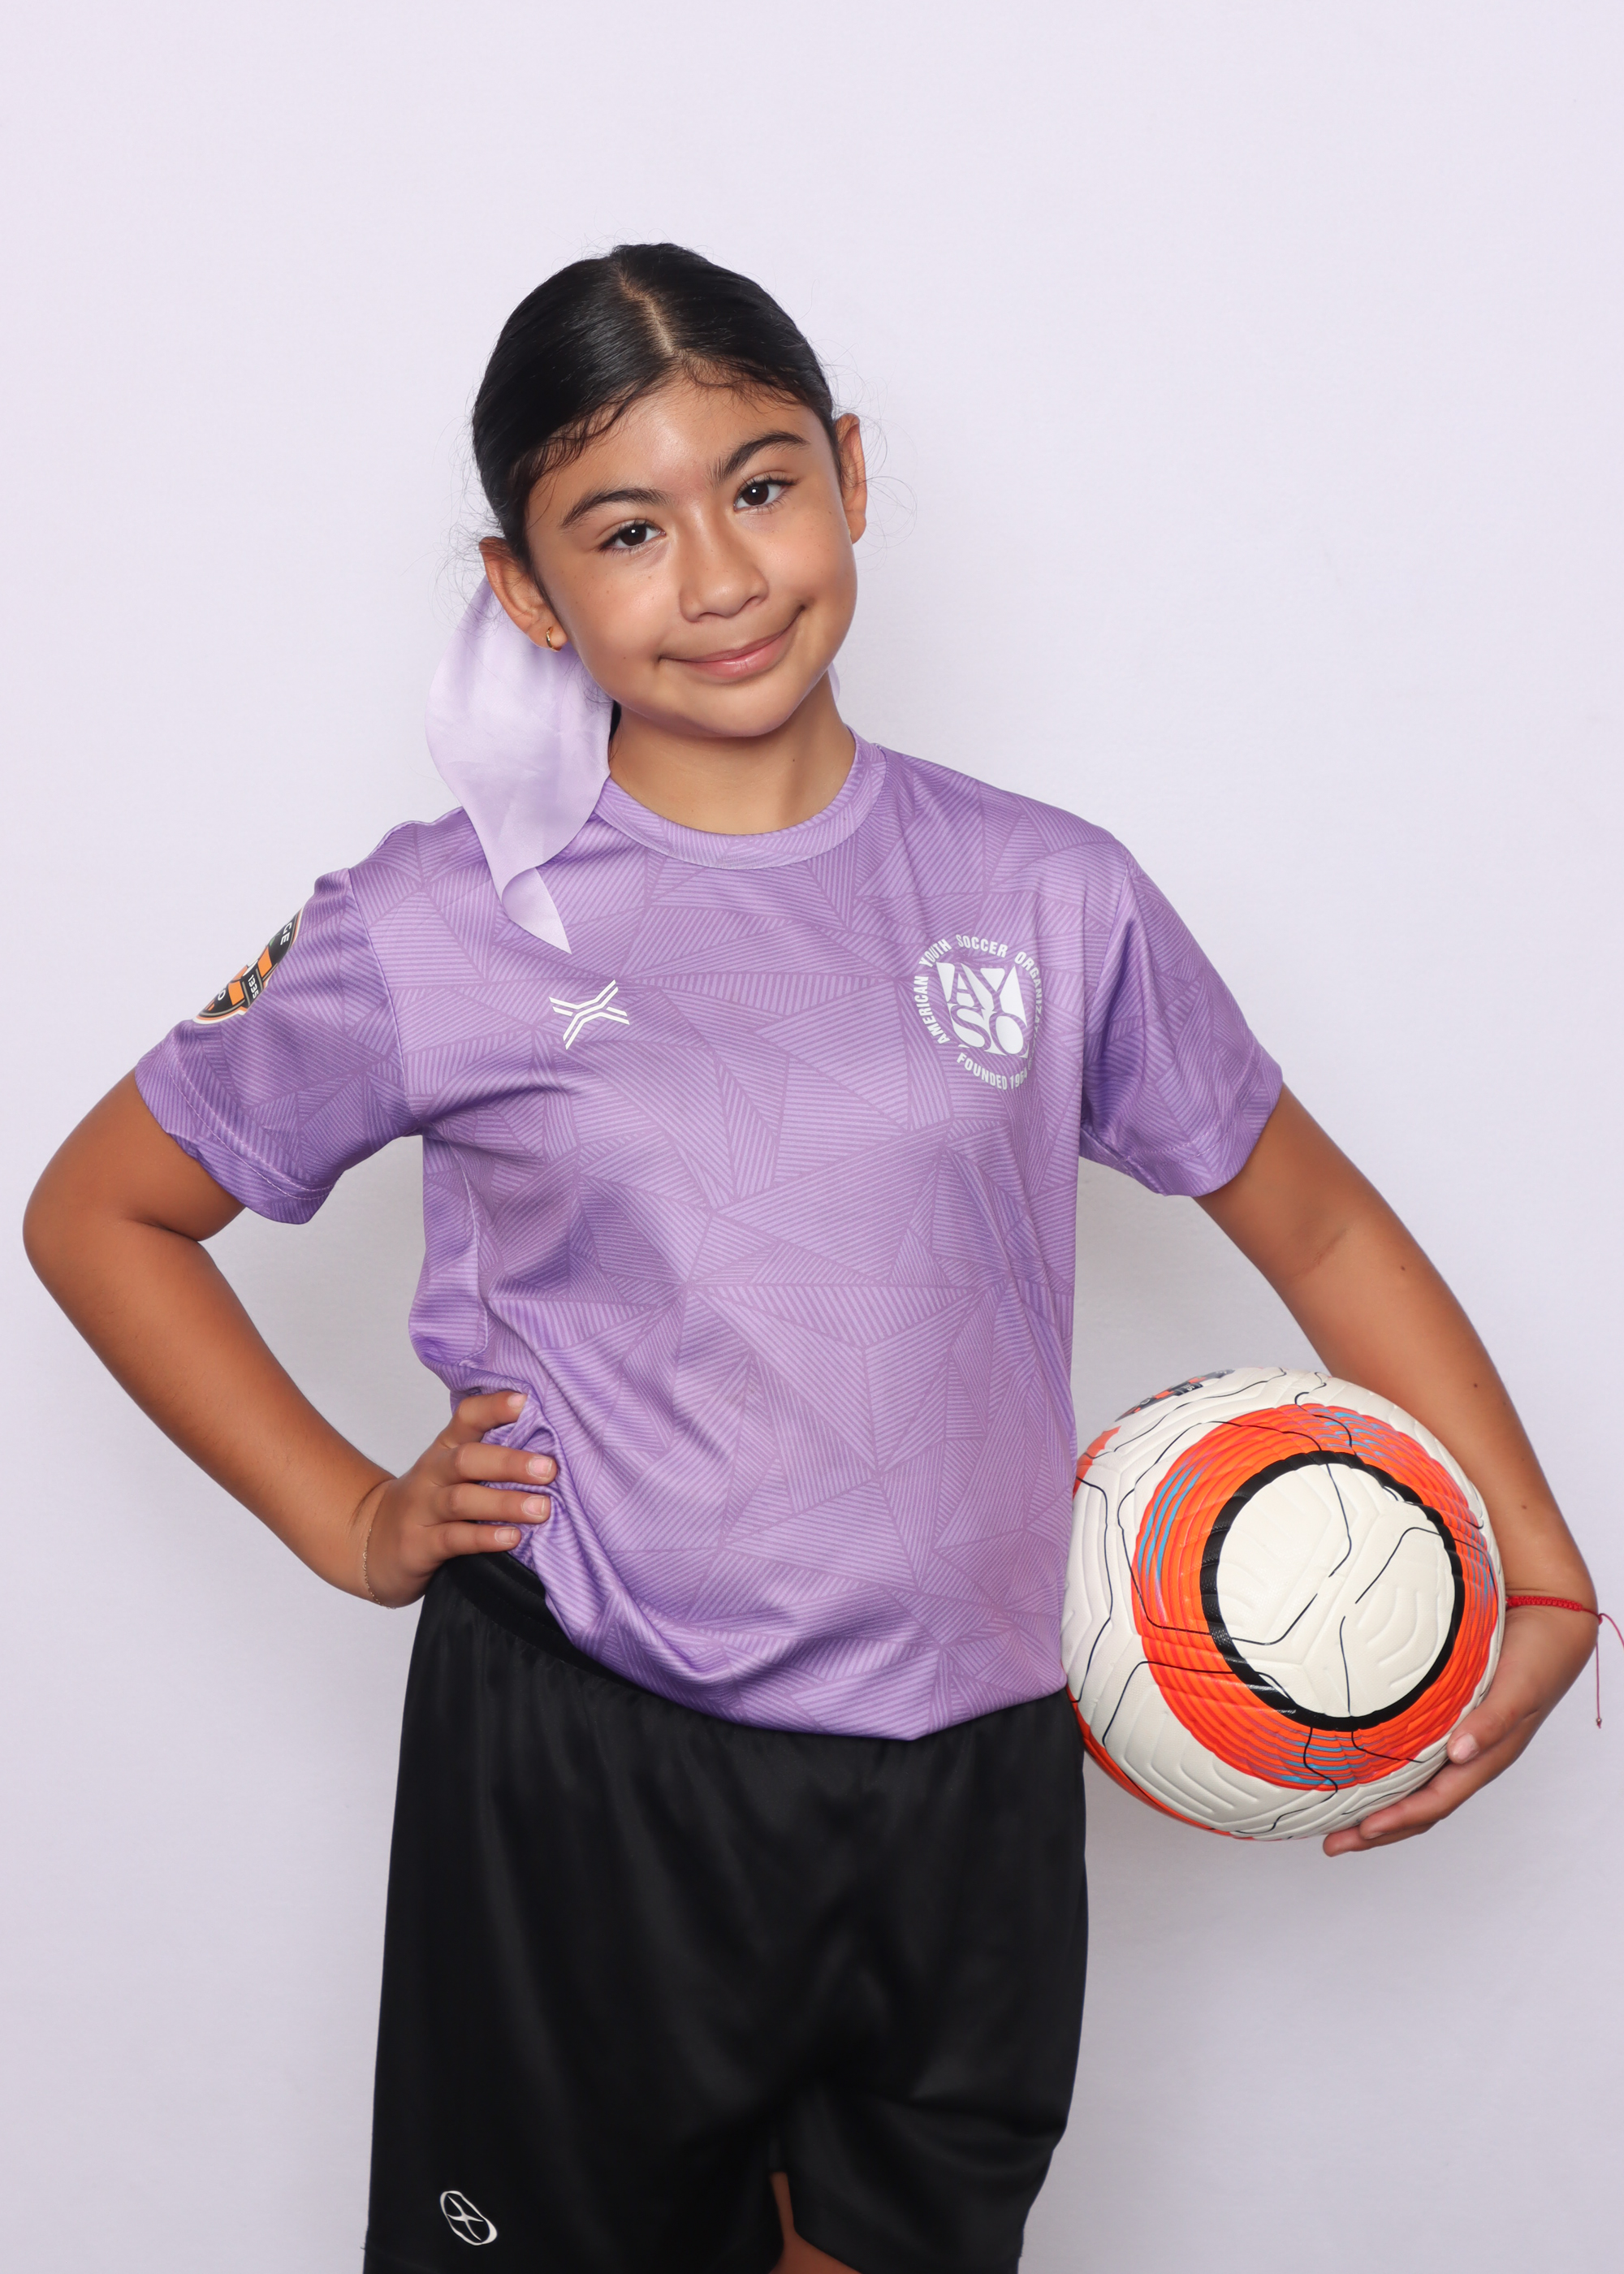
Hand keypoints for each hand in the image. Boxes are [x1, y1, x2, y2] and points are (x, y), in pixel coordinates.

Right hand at [351, 1392, 553, 1607]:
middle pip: (466, 1459)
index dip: (493, 1408)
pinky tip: (511, 1538)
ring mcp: (422, 1510)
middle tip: (549, 1468)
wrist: (371, 1542)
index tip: (525, 1401)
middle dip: (509, 1462)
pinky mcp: (419, 1545)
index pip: (466, 1418)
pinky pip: (453, 1539)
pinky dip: (484, 1537)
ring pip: (462, 1500)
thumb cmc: (428, 1503)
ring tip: (542, 1508)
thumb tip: (553, 1451)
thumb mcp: (451, 1474)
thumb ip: (491, 1459)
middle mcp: (432, 1475)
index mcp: (444, 1451)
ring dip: (505, 1502)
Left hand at [1321, 1601, 1597, 1855]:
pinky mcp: (1448, 1721)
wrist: (1548, 1623)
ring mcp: (1457, 1742)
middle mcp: (1468, 1758)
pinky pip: (1413, 1758)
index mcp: (1485, 1758)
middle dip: (1377, 1831)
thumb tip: (1461, 1754)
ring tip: (1337, 1822)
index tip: (1362, 1830)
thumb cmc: (1537, 1658)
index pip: (1436, 1801)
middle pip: (1419, 1808)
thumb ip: (1492, 1722)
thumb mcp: (1518, 1690)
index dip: (1400, 1819)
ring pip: (1414, 1788)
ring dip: (1378, 1809)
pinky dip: (1386, 1774)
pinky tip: (1359, 1770)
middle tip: (1332, 1844)